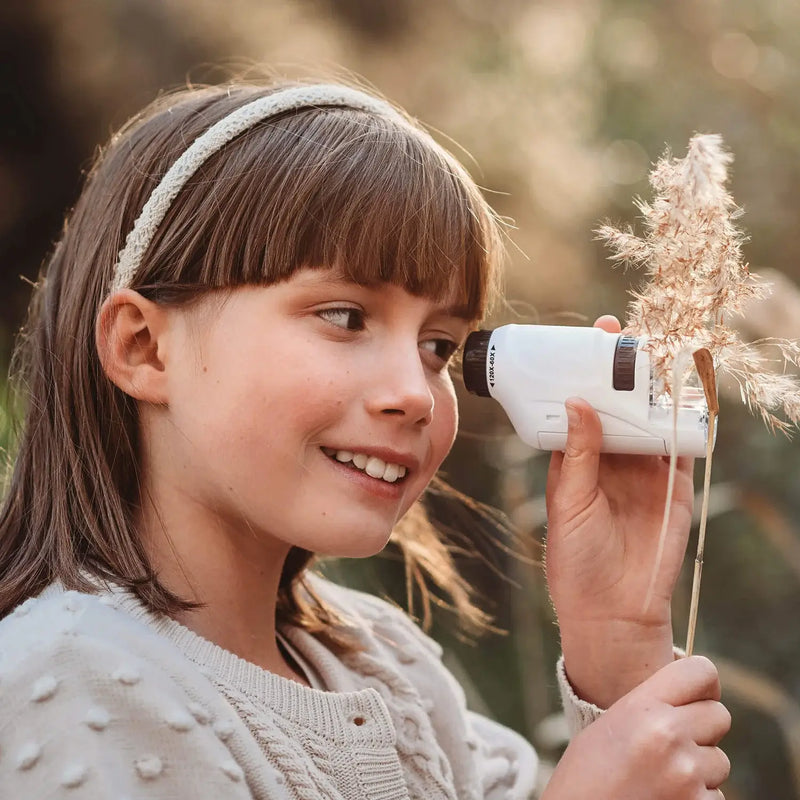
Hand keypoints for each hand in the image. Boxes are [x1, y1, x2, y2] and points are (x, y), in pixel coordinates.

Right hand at [542, 657, 730, 799]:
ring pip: (719, 761)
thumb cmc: (585, 778)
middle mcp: (669, 736)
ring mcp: (688, 777)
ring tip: (661, 779)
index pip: (701, 672)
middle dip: (703, 728)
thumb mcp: (609, 727)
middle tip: (675, 743)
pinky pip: (716, 796)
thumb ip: (650, 707)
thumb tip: (689, 699)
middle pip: (719, 715)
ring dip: (700, 769)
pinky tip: (665, 799)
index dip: (702, 683)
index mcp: (643, 708)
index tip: (696, 695)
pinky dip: (697, 799)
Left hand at [545, 316, 694, 706]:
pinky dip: (688, 422)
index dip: (586, 372)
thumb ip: (577, 454)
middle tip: (625, 334)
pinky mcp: (675, 487)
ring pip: (653, 418)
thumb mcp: (568, 502)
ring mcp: (646, 469)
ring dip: (657, 388)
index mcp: (578, 456)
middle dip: (623, 369)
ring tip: (658, 352)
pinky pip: (683, 447)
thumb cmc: (575, 558)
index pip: (583, 403)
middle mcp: (612, 457)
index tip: (589, 337)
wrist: (612, 609)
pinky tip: (690, 394)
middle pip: (620, 403)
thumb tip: (577, 402)